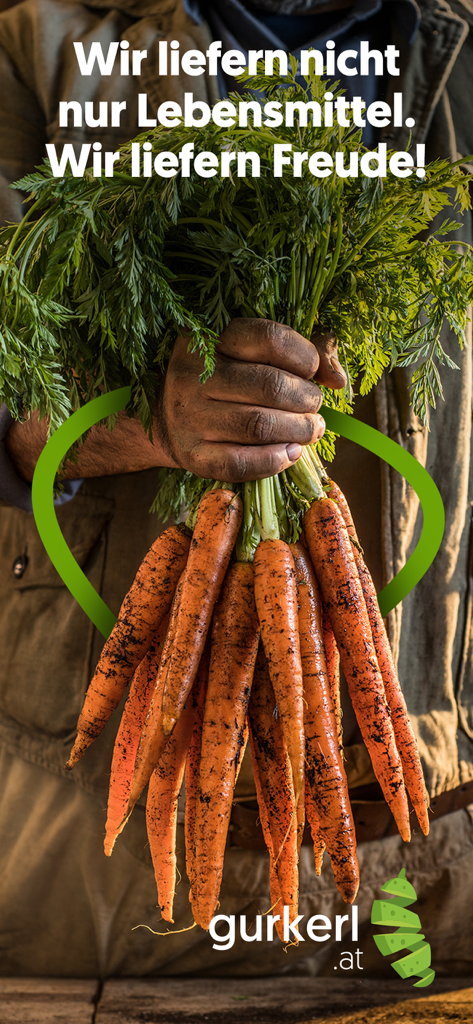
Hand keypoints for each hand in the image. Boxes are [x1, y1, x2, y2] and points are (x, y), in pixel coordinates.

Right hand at [161, 318, 345, 481]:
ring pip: (260, 425)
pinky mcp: (192, 456)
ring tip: (311, 429)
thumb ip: (300, 353)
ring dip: (299, 430)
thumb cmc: (222, 380)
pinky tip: (291, 453)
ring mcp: (189, 418)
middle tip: (315, 407)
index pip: (269, 338)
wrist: (163, 417)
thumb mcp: (249, 354)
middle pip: (270, 386)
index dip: (305, 356)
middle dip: (307, 399)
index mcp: (208, 339)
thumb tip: (338, 379)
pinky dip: (276, 460)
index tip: (314, 371)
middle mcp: (192, 375)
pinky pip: (242, 463)